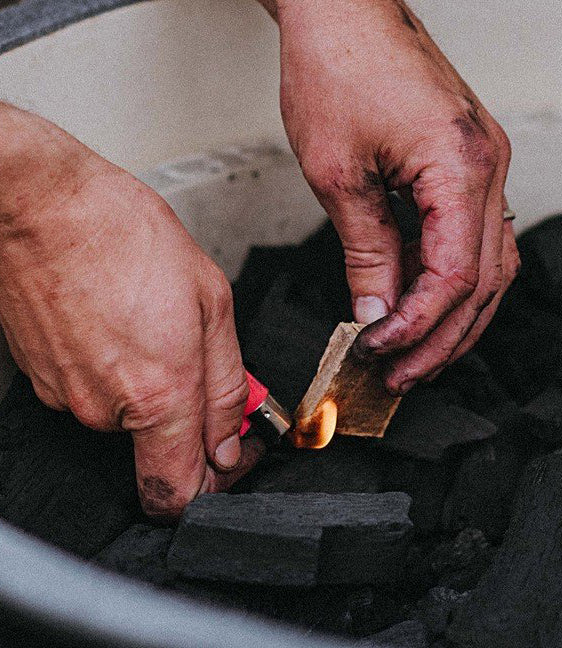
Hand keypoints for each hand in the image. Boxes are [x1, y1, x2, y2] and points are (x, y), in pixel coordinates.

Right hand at [0, 105, 262, 518]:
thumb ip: (226, 384)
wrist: (42, 205)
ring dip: (152, 384)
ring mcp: (67, 397)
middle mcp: (105, 408)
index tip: (234, 452)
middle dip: (190, 416)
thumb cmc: (124, 236)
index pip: (179, 492)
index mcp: (158, 393)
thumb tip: (229, 441)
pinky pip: (94, 392)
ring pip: (127, 417)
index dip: (215, 483)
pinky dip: (116, 370)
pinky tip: (122, 324)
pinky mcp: (42, 380)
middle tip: (197, 358)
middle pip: (159, 450)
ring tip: (155, 324)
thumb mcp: (211, 301)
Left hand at [270, 0, 519, 393]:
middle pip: (484, 282)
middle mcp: (488, 168)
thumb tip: (375, 312)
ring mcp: (483, 167)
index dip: (417, 325)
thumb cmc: (337, 68)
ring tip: (416, 354)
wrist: (343, 9)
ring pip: (488, 267)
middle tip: (404, 375)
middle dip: (442, 338)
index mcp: (461, 167)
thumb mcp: (339, 176)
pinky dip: (449, 281)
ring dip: (453, 317)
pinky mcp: (465, 166)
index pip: (455, 276)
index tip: (378, 350)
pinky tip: (422, 306)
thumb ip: (366, 253)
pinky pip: (472, 238)